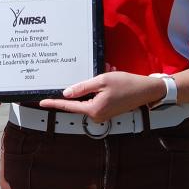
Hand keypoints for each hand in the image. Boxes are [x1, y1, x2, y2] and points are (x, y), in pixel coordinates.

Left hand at [39, 70, 165, 121]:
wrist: (146, 91)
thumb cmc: (126, 84)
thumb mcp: (102, 81)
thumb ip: (82, 87)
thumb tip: (66, 93)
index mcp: (93, 109)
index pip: (69, 105)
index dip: (54, 102)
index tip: (42, 102)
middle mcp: (97, 116)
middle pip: (79, 101)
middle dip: (84, 86)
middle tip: (100, 72)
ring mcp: (102, 115)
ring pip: (88, 99)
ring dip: (94, 86)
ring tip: (108, 72)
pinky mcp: (107, 111)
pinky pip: (96, 99)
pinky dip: (99, 89)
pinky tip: (109, 78)